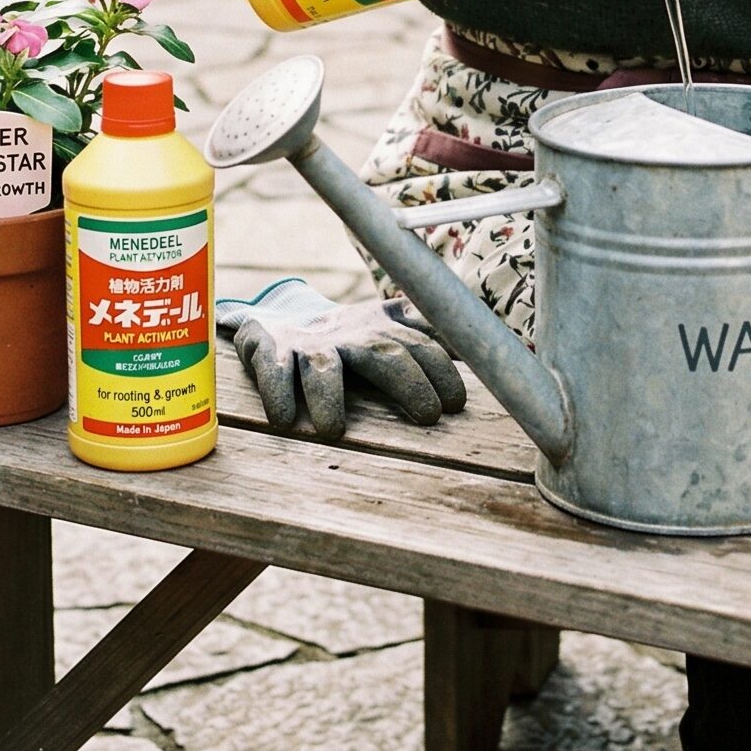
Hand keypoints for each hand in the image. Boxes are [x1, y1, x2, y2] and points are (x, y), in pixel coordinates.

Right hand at [217, 281, 466, 439]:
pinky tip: (285, 420)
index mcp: (382, 327)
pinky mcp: (268, 350)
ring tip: (333, 432)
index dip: (439, 370)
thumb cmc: (348, 336)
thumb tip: (482, 343)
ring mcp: (308, 344)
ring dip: (329, 396)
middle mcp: (350, 333)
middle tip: (427, 417)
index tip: (455, 404)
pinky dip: (277, 391)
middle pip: (382, 353)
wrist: (280, 318)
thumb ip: (429, 333)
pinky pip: (273, 369)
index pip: (419, 343)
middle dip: (406, 381)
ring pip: (323, 367)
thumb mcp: (388, 327)